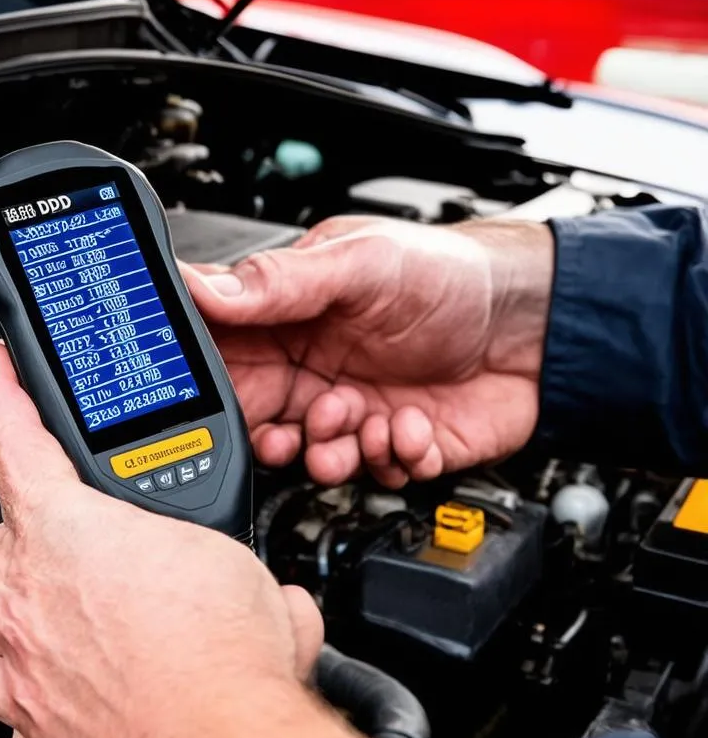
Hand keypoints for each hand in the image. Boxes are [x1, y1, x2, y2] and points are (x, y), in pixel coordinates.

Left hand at [0, 342, 403, 737]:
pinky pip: (17, 702)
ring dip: (33, 625)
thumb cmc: (224, 657)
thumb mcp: (234, 566)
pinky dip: (42, 695)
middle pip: (1, 551)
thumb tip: (267, 588)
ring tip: (94, 631)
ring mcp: (21, 671)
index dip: (1, 396)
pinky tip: (87, 694)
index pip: (19, 445)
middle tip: (92, 562)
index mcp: (67, 533)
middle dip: (34, 548)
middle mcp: (26, 600)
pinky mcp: (33, 735)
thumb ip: (227, 563)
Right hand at [183, 216, 553, 488]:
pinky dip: (392, 460)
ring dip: (334, 452)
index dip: (215, 385)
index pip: (225, 359)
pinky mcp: (397, 446)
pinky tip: (411, 423)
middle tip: (298, 428)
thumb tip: (202, 286)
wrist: (536, 320)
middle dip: (276, 436)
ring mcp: (356, 412)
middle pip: (261, 423)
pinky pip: (375, 475)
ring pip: (314, 460)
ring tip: (363, 421)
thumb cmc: (450, 274)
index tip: (220, 399)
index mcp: (291, 321)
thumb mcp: (361, 262)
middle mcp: (315, 371)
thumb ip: (280, 281)